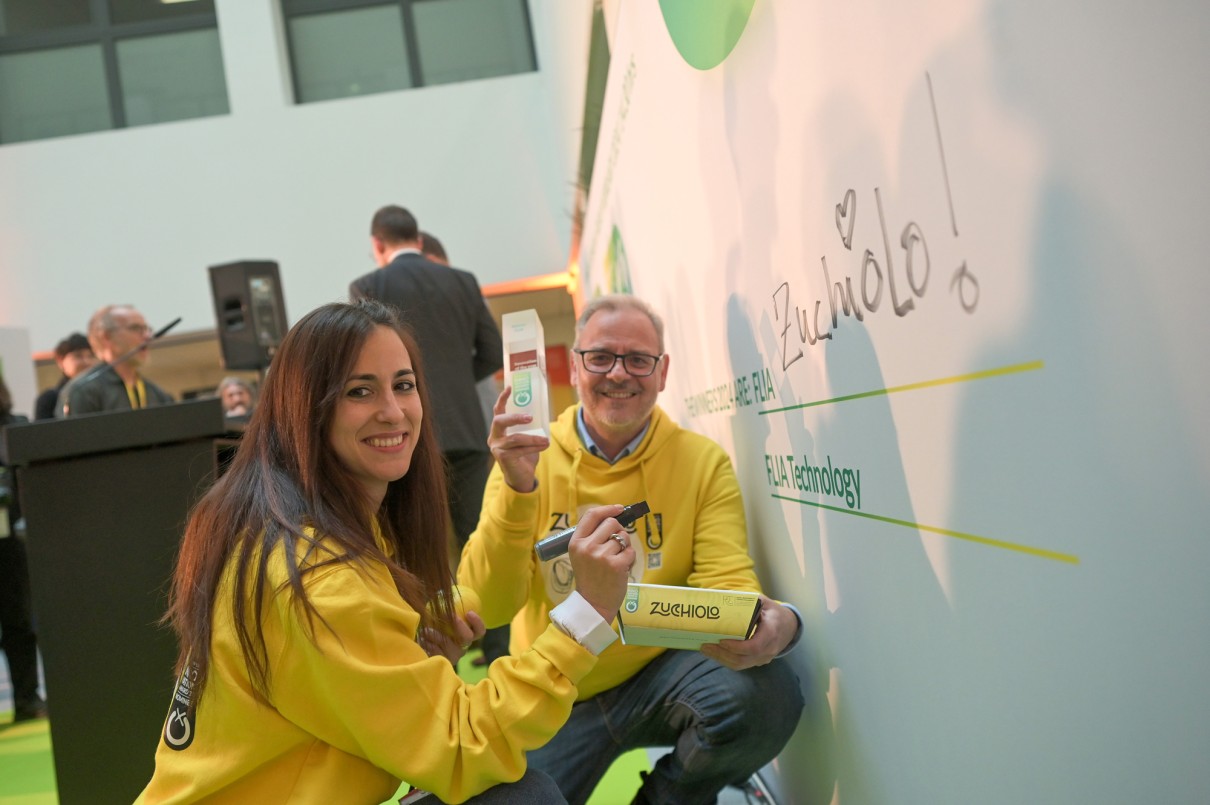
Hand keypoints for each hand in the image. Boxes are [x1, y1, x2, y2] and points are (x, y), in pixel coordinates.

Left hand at [421, 609, 485, 664]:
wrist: (418, 643)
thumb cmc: (431, 625)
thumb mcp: (440, 614)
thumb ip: (446, 606)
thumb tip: (445, 590)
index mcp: (467, 636)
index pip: (479, 631)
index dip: (477, 622)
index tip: (468, 612)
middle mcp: (462, 647)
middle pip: (467, 638)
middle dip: (460, 626)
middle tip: (450, 616)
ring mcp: (452, 656)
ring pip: (449, 646)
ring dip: (437, 635)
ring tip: (425, 630)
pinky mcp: (441, 662)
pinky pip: (436, 653)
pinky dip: (428, 645)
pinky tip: (421, 640)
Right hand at [488, 386, 549, 491]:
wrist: (521, 477)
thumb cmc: (525, 455)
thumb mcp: (527, 438)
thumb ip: (530, 428)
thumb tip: (544, 414)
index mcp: (499, 430)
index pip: (498, 411)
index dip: (502, 399)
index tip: (510, 387)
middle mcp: (494, 437)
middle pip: (500, 421)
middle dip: (515, 417)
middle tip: (530, 417)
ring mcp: (497, 448)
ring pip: (515, 438)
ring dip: (533, 438)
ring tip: (545, 439)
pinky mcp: (503, 458)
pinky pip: (520, 449)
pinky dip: (534, 447)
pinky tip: (544, 446)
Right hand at [567, 504, 635, 621]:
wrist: (593, 604)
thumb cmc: (590, 578)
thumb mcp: (581, 555)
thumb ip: (592, 537)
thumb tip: (614, 517)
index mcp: (576, 543)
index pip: (591, 515)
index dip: (607, 509)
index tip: (619, 508)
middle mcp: (587, 547)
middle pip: (611, 523)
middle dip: (618, 532)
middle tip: (616, 546)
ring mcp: (602, 556)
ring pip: (623, 537)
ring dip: (624, 547)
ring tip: (617, 560)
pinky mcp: (616, 565)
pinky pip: (630, 551)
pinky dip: (630, 558)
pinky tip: (621, 568)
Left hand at [699, 596, 796, 670]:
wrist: (788, 627)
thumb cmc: (772, 612)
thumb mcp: (763, 602)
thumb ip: (746, 601)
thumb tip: (721, 596)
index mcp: (772, 632)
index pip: (754, 646)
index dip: (737, 647)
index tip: (722, 641)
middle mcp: (769, 649)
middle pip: (743, 659)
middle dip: (722, 654)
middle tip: (705, 645)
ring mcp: (764, 658)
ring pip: (740, 665)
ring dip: (721, 658)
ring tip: (705, 649)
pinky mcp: (758, 661)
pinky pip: (741, 664)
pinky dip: (726, 659)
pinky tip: (714, 652)